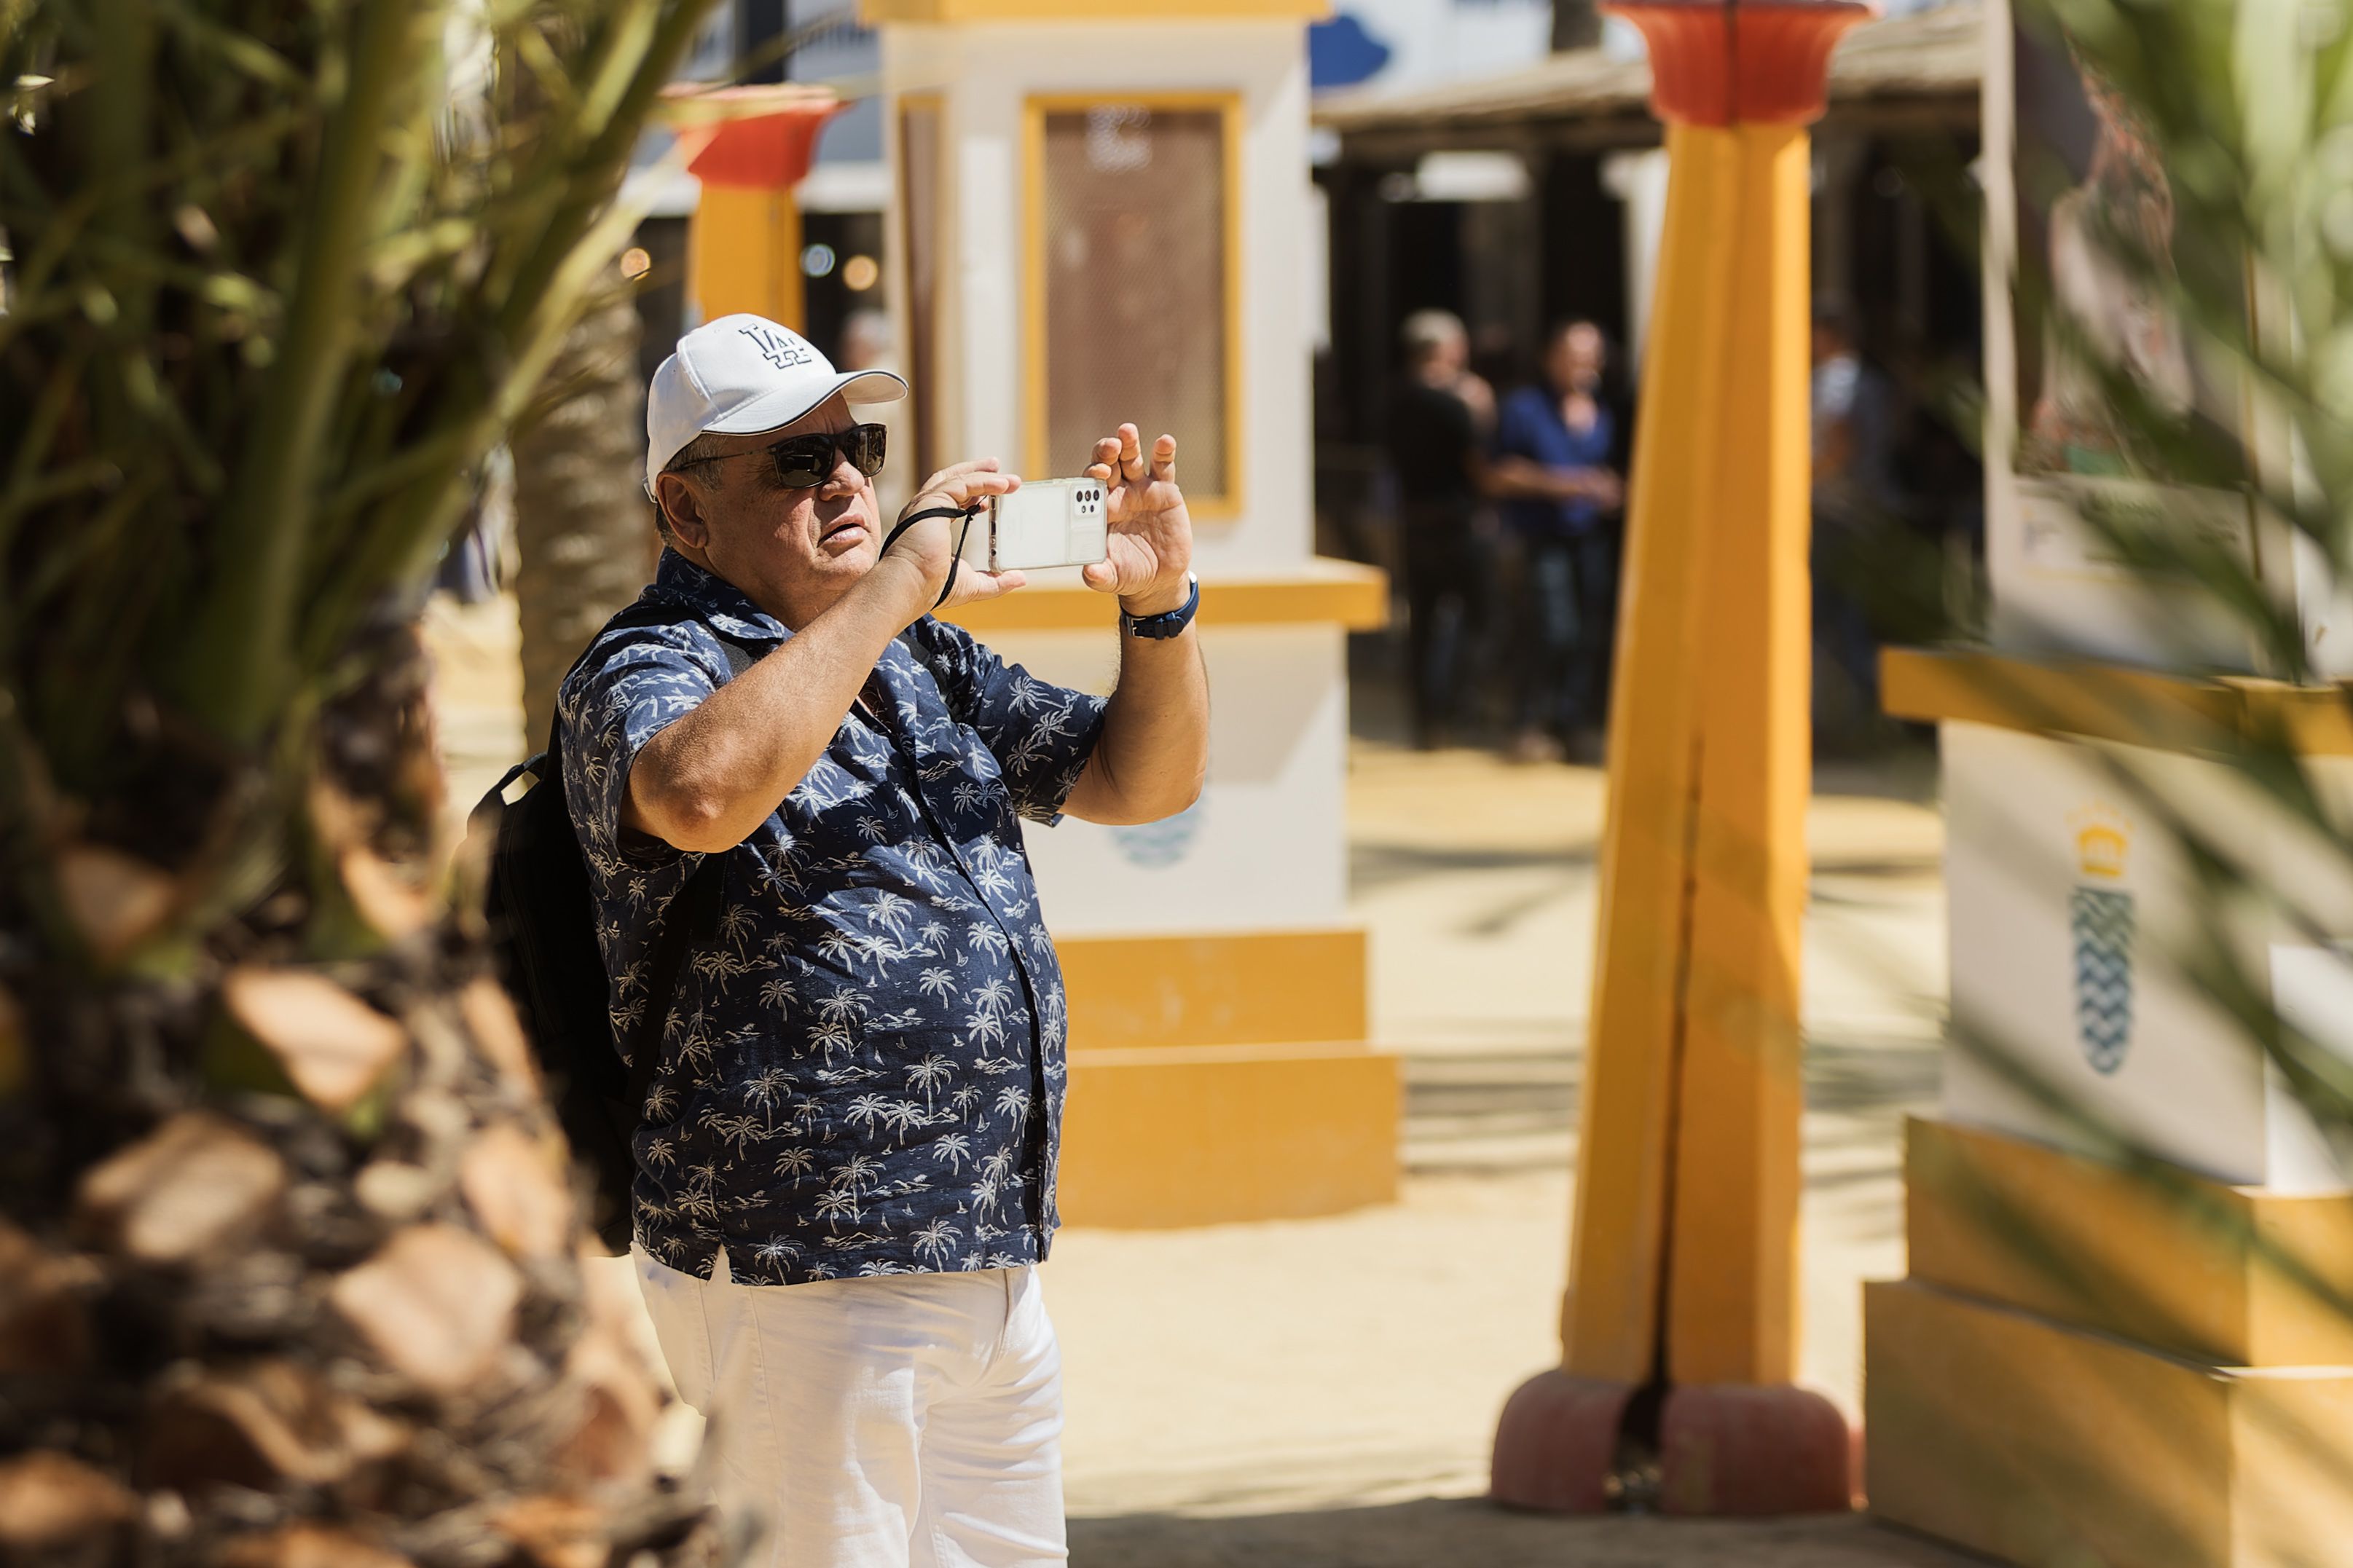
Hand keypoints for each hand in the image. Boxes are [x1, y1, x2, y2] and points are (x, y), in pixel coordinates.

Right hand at [881, 459, 1027, 620]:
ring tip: (1010, 479)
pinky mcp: (931, 502)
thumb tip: (1020, 579)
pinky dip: (983, 482)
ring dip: (985, 475)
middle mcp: (925, 511)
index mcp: (930, 525)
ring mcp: (926, 505)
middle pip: (952, 480)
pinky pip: (961, 484)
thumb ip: (995, 581)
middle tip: (1000, 469)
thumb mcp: (972, 585)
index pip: (952, 500)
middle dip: (978, 473)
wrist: (910, 587)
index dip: (974, 494)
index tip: (994, 495)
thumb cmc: (930, 588)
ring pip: (957, 479)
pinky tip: (1002, 485)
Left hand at [1082, 425, 1192, 614]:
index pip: (1090, 485)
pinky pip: (1163, 467)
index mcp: (1098, 509)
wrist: (1158, 578)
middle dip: (1106, 452)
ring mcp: (1140, 489)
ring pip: (1132, 459)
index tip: (1098, 473)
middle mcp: (1117, 493)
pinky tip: (1165, 441)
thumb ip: (1099, 575)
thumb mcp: (1112, 577)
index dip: (1092, 475)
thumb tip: (1089, 572)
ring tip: (1127, 431)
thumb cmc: (1128, 574)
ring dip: (1129, 444)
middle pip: (1108, 464)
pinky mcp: (1164, 490)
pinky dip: (1164, 453)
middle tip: (1110, 446)